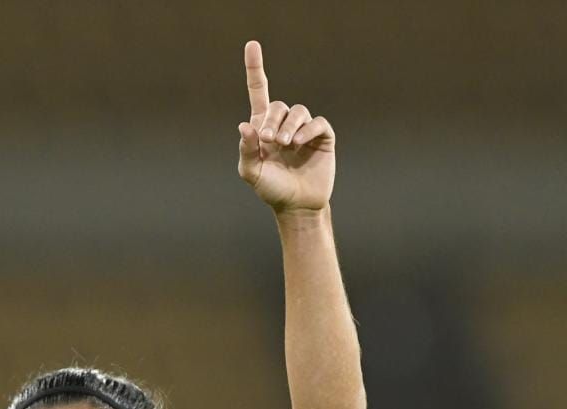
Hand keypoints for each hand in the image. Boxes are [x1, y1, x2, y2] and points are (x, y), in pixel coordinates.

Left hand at [236, 42, 335, 213]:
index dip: (254, 69)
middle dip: (272, 120)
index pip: (258, 92)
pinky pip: (317, 122)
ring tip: (285, 144)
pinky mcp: (322, 137)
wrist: (296, 206)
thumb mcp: (252, 172)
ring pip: (298, 111)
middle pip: (278, 105)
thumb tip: (244, 126)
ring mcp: (304, 130)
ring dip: (289, 126)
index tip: (252, 45)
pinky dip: (307, 130)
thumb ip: (246, 150)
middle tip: (269, 140)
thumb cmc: (271, 190)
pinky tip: (299, 143)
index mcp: (263, 128)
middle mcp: (283, 124)